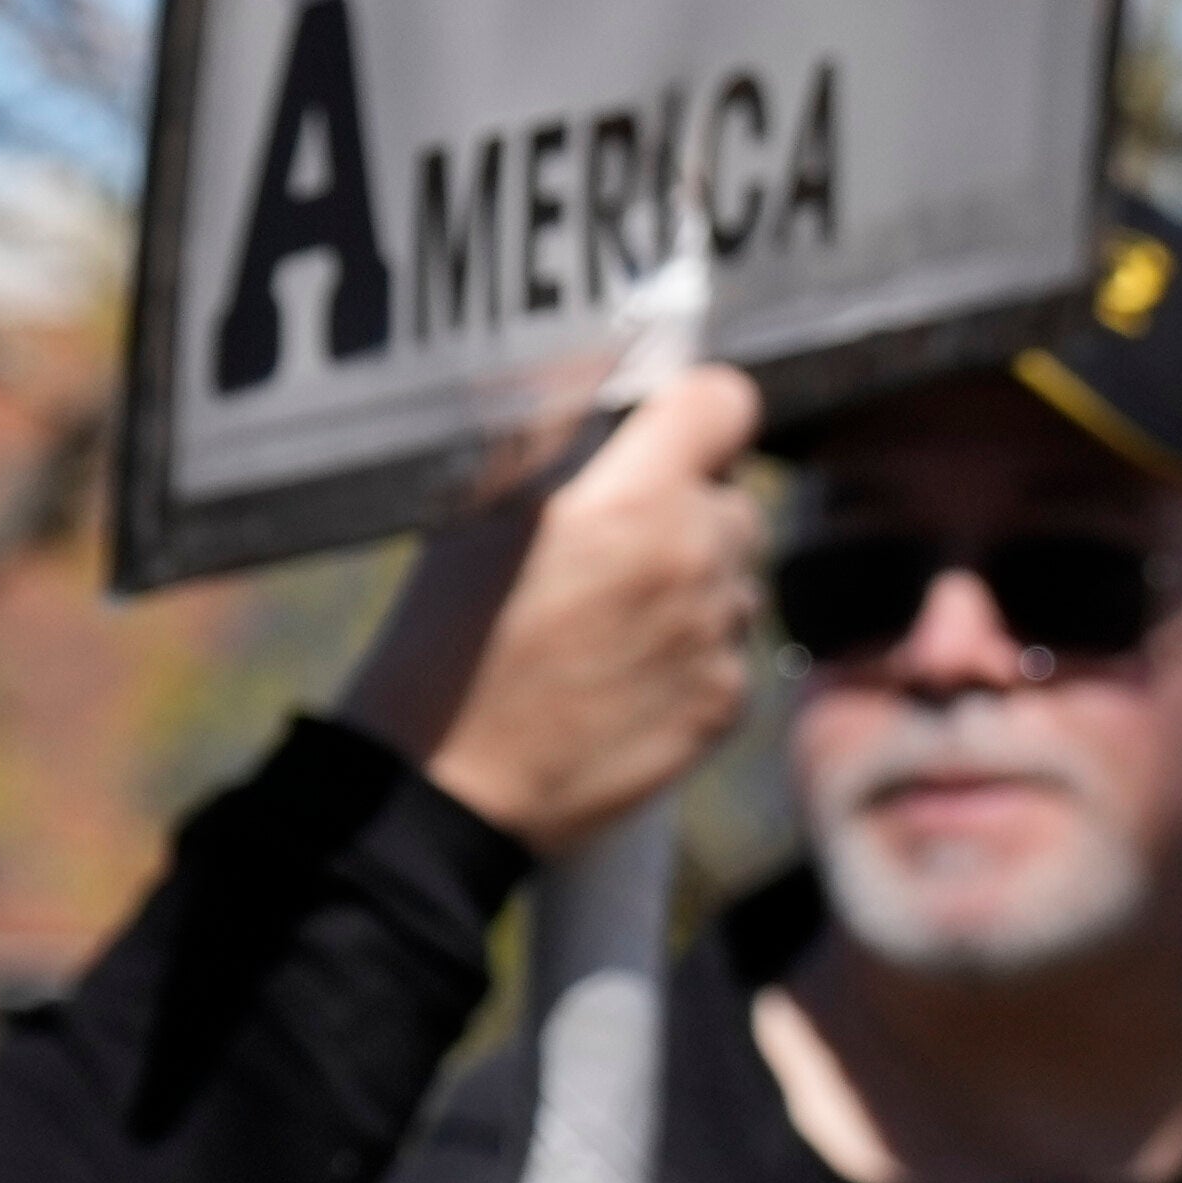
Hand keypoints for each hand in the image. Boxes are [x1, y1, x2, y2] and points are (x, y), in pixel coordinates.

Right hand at [335, 364, 762, 847]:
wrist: (450, 782)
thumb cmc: (446, 644)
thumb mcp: (481, 516)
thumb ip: (562, 451)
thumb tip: (609, 399)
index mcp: (634, 500)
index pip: (724, 403)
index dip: (696, 411)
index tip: (673, 428)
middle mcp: (693, 560)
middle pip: (733, 496)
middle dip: (686, 509)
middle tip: (612, 544)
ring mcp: (717, 636)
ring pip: (736, 576)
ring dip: (693, 583)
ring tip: (606, 619)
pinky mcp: (727, 702)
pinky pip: (730, 648)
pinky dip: (691, 652)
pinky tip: (620, 673)